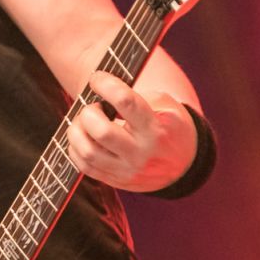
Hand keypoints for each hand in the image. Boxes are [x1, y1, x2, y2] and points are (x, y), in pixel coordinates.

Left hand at [66, 73, 192, 189]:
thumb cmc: (169, 126)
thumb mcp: (165, 105)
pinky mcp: (115, 181)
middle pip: (101, 131)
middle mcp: (141, 152)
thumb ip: (136, 96)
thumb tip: (101, 87)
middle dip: (89, 112)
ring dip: (77, 131)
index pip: (125, 102)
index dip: (105, 84)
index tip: (97, 78)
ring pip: (88, 151)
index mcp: (155, 128)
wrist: (183, 164)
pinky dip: (76, 148)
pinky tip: (83, 137)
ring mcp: (127, 170)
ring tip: (85, 122)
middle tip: (94, 107)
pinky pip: (84, 166)